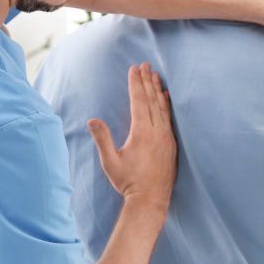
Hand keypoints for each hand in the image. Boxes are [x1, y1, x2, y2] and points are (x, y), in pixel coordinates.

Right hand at [87, 63, 177, 211]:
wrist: (151, 199)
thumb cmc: (128, 182)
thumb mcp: (110, 162)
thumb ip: (102, 139)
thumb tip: (92, 120)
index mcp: (142, 132)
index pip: (138, 101)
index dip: (135, 84)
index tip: (134, 69)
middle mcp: (157, 131)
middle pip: (152, 100)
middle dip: (147, 80)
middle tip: (145, 65)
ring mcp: (166, 137)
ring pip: (162, 107)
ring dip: (157, 89)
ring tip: (155, 75)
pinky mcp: (171, 143)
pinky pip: (169, 117)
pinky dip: (166, 104)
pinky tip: (166, 97)